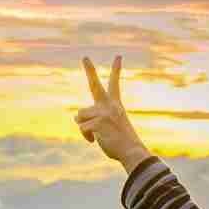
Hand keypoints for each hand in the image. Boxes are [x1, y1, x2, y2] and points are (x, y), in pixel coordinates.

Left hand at [76, 55, 149, 171]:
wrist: (132, 152)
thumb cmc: (122, 143)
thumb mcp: (112, 126)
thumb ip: (97, 118)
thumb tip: (76, 118)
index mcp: (116, 105)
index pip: (115, 84)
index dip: (116, 70)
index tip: (118, 57)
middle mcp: (109, 105)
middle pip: (95, 85)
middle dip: (90, 70)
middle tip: (85, 57)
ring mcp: (103, 113)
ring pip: (80, 116)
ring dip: (84, 126)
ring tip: (97, 135)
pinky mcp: (97, 122)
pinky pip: (82, 128)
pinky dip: (86, 136)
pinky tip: (95, 140)